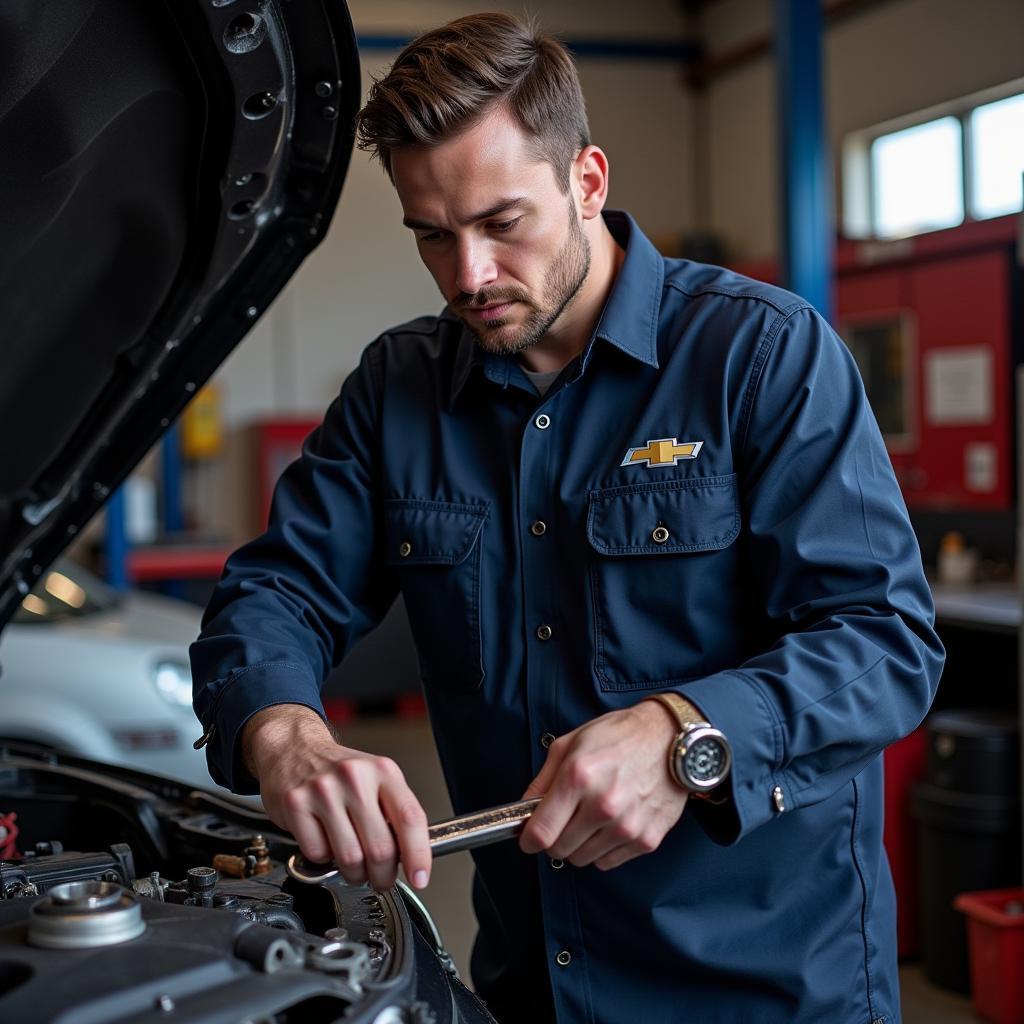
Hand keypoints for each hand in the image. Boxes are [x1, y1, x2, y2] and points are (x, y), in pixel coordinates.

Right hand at [242, 704, 431, 890]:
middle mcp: (355, 778)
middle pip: (380, 848)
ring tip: (353, 864)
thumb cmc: (340, 773)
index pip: (410, 817)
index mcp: (383, 771)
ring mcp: (324, 790)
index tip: (420, 877)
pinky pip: (318, 854)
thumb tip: (410, 857)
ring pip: (350, 858)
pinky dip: (324, 859)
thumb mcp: (376, 780)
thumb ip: (394, 813)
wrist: (294, 750)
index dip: (419, 854)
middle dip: (382, 875)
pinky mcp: (296, 804)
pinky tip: (325, 841)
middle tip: (380, 878)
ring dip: (354, 873)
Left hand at [518, 701, 685, 870]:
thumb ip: (543, 779)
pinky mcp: (646, 840)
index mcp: (579, 777)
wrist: (670, 739)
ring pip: (583, 860)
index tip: (529, 838)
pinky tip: (611, 824)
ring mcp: (626, 826)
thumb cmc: (620, 736)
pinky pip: (609, 862)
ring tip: (591, 818)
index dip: (529, 839)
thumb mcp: (571, 743)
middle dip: (555, 839)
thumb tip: (525, 807)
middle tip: (564, 820)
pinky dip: (604, 849)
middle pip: (560, 850)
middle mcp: (602, 806)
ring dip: (580, 844)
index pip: (541, 832)